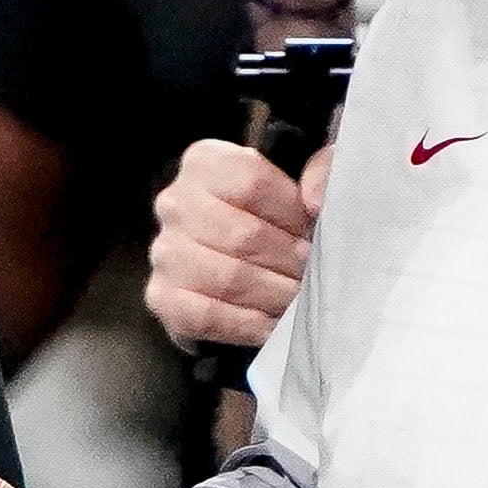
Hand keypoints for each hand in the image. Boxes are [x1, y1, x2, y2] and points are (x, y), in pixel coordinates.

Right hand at [147, 138, 328, 353]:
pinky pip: (205, 316)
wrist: (247, 259)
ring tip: (298, 299)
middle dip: (289, 261)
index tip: (314, 233)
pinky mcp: (162, 296)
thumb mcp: (306, 178)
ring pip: (227, 278)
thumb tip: (315, 200)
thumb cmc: (277, 217)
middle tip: (314, 275)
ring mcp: (163, 251)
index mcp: (204, 162)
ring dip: (273, 295)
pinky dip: (246, 325)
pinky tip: (271, 324)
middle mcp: (174, 203)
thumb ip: (325, 169)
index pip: (251, 182)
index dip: (291, 213)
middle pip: (241, 235)